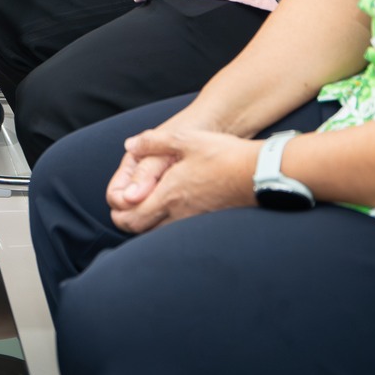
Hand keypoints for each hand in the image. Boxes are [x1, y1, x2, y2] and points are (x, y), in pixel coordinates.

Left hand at [105, 127, 262, 233]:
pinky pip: (178, 231)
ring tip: (146, 205)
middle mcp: (178, 215)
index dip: (117, 213)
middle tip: (127, 205)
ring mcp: (193, 222)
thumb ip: (153, 142)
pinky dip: (167, 224)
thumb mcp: (184, 140)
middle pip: (141, 231)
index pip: (131, 219)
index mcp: (168, 196)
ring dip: (147, 223)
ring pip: (159, 233)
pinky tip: (172, 209)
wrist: (258, 174)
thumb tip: (130, 145)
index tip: (116, 202)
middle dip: (128, 220)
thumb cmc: (223, 155)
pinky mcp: (207, 223)